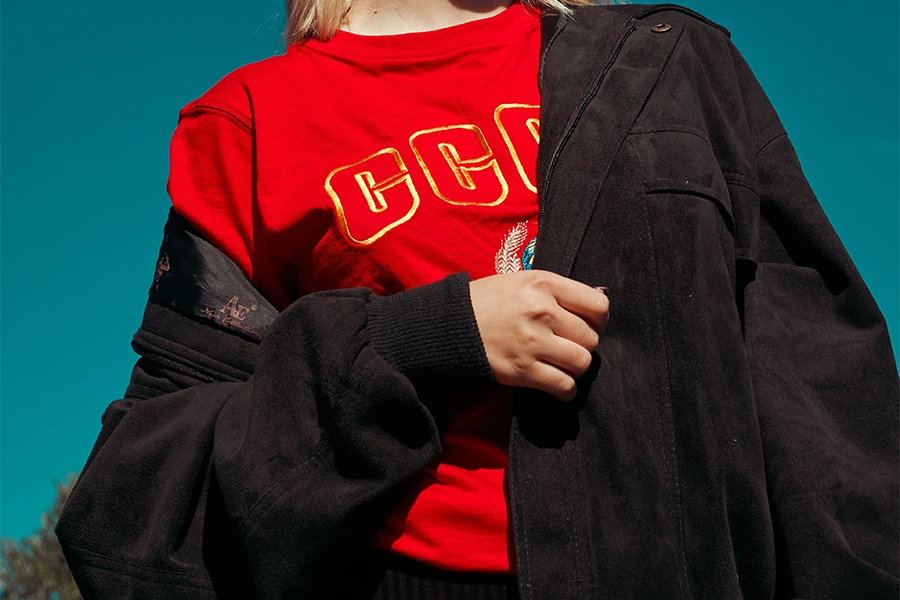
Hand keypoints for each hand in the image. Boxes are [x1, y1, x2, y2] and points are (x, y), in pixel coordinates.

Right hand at [469, 270, 608, 401]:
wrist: (449, 325)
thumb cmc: (487, 300)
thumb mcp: (523, 281)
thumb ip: (559, 290)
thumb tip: (599, 300)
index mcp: (543, 284)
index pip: (598, 305)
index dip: (599, 320)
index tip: (587, 325)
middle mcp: (541, 311)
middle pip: (591, 337)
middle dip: (583, 344)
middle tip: (568, 345)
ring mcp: (532, 342)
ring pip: (582, 362)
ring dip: (575, 367)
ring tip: (561, 364)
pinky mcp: (522, 370)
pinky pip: (563, 386)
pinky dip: (566, 390)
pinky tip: (558, 386)